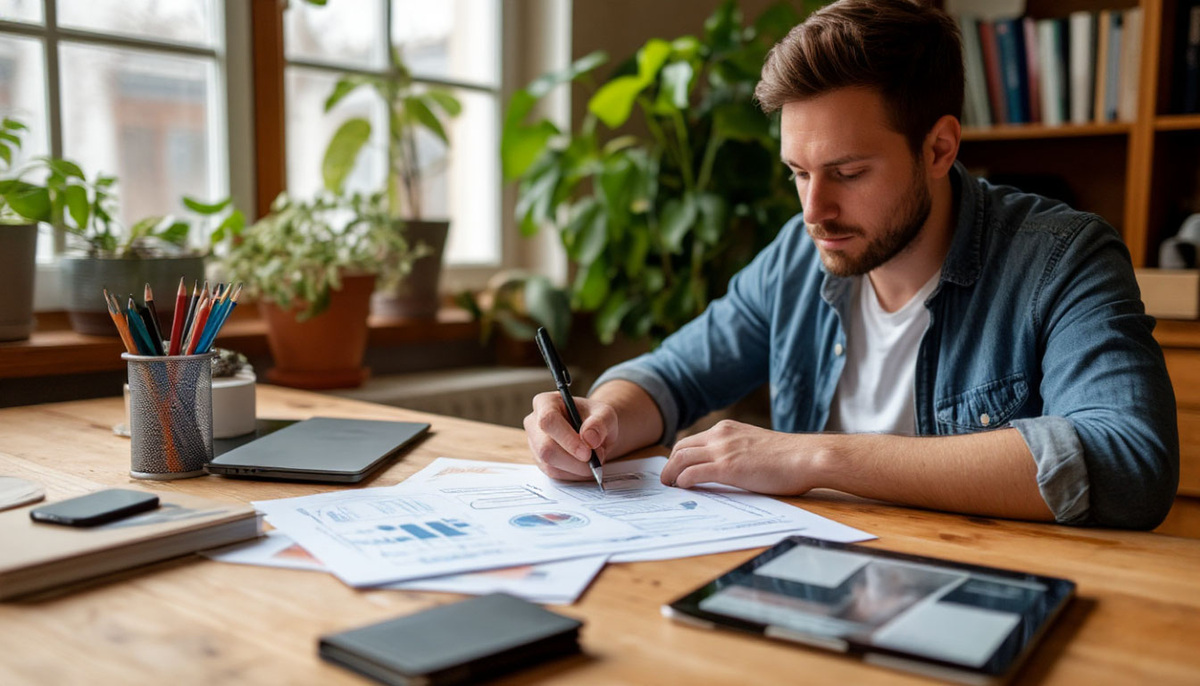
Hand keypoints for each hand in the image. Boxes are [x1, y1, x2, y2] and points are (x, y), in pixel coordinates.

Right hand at [524, 391, 617, 480]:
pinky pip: (555, 473)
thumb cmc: (595, 419)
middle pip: (545, 447)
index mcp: (545, 403)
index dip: (567, 438)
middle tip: (596, 459)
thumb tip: (589, 439)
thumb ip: (600, 423)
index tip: (587, 452)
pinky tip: (585, 465)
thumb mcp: (605, 414)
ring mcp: (535, 444)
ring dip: (577, 468)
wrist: (593, 433)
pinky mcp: (540, 461)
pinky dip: (575, 474)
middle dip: (574, 459)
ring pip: (550, 464)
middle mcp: (534, 423)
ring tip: (594, 459)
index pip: (548, 420)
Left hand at [660, 420, 816, 494]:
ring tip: (669, 486)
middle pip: (680, 448)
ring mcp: (722, 450)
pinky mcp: (727, 467)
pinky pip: (692, 473)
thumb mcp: (755, 445)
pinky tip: (683, 488)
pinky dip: (682, 481)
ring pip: (681, 459)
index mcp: (727, 429)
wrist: (806, 457)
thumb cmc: (789, 457)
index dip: (679, 455)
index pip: (692, 440)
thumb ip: (737, 450)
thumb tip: (728, 467)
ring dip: (671, 474)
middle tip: (667, 480)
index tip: (675, 468)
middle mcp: (720, 435)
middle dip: (669, 464)